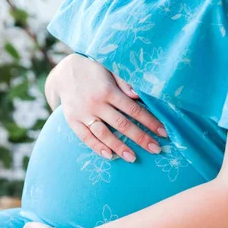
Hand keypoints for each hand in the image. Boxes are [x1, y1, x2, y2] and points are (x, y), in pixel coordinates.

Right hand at [46, 53, 168, 161]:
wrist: (64, 73)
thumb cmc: (94, 71)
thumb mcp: (109, 69)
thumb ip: (124, 82)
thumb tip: (138, 94)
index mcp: (108, 90)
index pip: (133, 109)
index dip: (150, 121)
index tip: (163, 132)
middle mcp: (96, 103)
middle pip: (121, 124)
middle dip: (140, 138)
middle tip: (156, 149)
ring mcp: (83, 114)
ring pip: (104, 133)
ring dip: (119, 147)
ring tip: (133, 158)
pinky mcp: (73, 121)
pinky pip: (85, 137)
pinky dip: (97, 147)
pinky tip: (110, 156)